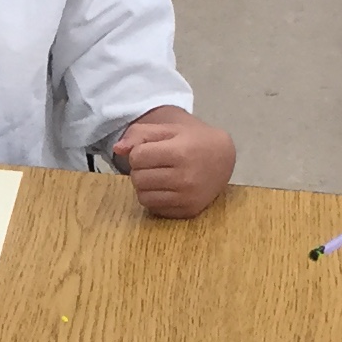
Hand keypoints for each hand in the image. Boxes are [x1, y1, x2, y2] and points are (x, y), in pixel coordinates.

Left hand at [114, 108, 236, 217]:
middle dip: (140, 170)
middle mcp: (185, 178)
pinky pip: (155, 209)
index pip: (137, 157)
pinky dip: (156, 198)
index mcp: (180, 153)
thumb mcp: (169, 129)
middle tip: (154, 164)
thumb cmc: (193, 140)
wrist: (223, 157)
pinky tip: (167, 188)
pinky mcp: (189, 211)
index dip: (138, 152)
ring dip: (145, 186)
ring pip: (143, 197)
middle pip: (138, 178)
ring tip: (158, 175)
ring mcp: (188, 197)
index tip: (151, 150)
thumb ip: (140, 134)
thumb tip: (118, 149)